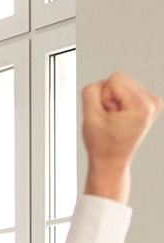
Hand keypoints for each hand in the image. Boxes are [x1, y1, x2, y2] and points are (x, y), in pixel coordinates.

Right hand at [82, 71, 161, 202]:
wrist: (111, 162)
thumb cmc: (103, 147)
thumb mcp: (90, 119)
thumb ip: (90, 93)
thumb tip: (97, 83)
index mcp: (143, 105)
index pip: (114, 79)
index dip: (102, 98)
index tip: (106, 116)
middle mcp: (152, 101)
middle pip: (120, 79)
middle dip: (108, 98)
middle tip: (109, 119)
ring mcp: (152, 102)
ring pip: (122, 84)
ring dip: (112, 101)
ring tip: (113, 120)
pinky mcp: (148, 103)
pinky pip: (127, 91)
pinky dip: (118, 104)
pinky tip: (118, 119)